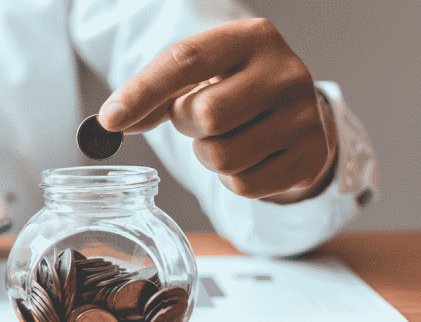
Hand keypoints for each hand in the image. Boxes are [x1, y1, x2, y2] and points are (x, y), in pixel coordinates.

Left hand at [98, 18, 336, 202]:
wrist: (294, 112)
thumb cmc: (233, 88)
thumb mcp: (198, 75)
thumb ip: (153, 93)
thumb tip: (111, 121)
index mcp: (252, 38)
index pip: (186, 60)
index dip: (143, 91)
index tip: (110, 119)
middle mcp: (285, 72)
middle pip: (204, 115)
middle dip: (187, 125)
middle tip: (199, 118)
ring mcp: (304, 115)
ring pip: (221, 157)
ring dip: (207, 155)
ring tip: (225, 136)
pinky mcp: (311, 155)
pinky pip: (243, 185)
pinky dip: (231, 179)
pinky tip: (247, 156)